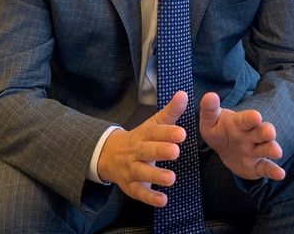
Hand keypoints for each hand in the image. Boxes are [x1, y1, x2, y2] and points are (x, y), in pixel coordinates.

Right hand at [97, 91, 187, 206]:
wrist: (110, 154)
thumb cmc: (140, 138)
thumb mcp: (154, 123)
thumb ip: (171, 111)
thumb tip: (183, 94)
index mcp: (143, 134)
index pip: (154, 131)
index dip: (167, 132)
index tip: (182, 133)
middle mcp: (136, 151)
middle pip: (147, 150)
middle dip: (160, 151)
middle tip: (176, 152)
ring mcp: (131, 168)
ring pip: (142, 172)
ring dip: (155, 175)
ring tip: (171, 178)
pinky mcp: (130, 185)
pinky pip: (139, 192)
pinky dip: (149, 197)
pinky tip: (162, 200)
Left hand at [199, 92, 284, 180]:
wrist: (225, 149)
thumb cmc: (219, 130)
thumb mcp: (210, 120)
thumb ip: (209, 108)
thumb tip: (210, 96)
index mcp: (240, 123)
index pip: (246, 119)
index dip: (250, 118)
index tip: (256, 116)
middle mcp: (251, 136)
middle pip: (260, 132)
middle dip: (266, 131)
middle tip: (270, 132)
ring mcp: (255, 151)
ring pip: (266, 149)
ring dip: (271, 149)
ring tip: (277, 152)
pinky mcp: (257, 166)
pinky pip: (266, 168)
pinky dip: (274, 171)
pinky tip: (281, 174)